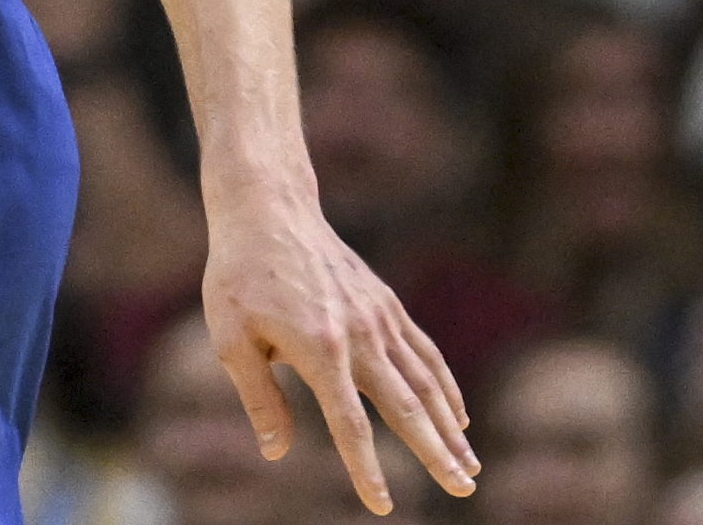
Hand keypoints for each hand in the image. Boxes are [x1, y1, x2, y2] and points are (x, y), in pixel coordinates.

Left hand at [204, 191, 476, 507]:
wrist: (267, 207)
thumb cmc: (240, 274)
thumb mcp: (231, 336)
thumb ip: (259, 398)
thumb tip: (277, 454)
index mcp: (319, 347)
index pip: (349, 423)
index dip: (365, 468)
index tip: (382, 506)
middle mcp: (359, 334)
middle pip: (405, 406)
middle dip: (435, 453)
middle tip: (463, 491)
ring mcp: (378, 316)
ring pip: (424, 381)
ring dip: (450, 427)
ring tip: (471, 468)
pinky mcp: (385, 303)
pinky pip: (423, 351)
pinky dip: (445, 386)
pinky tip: (458, 417)